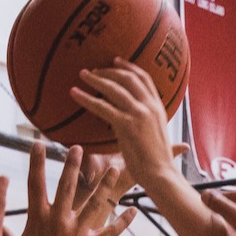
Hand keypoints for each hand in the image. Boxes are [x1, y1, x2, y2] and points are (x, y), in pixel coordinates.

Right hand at [2, 144, 137, 235]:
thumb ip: (5, 234)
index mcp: (38, 218)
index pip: (35, 183)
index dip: (36, 162)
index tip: (38, 144)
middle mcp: (59, 220)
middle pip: (67, 185)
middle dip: (72, 164)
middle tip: (77, 147)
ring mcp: (78, 232)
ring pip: (95, 202)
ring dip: (105, 184)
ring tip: (113, 168)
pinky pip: (112, 230)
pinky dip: (124, 221)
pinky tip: (134, 210)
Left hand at [69, 60, 186, 189]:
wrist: (161, 174)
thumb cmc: (159, 162)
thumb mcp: (160, 137)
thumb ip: (154, 127)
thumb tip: (155, 124)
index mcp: (159, 107)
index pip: (144, 78)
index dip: (129, 67)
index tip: (115, 61)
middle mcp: (150, 106)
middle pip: (128, 78)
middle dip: (109, 70)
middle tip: (94, 69)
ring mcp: (139, 113)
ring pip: (114, 88)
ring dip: (96, 78)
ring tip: (82, 74)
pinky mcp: (126, 124)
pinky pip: (102, 106)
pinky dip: (86, 98)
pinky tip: (75, 94)